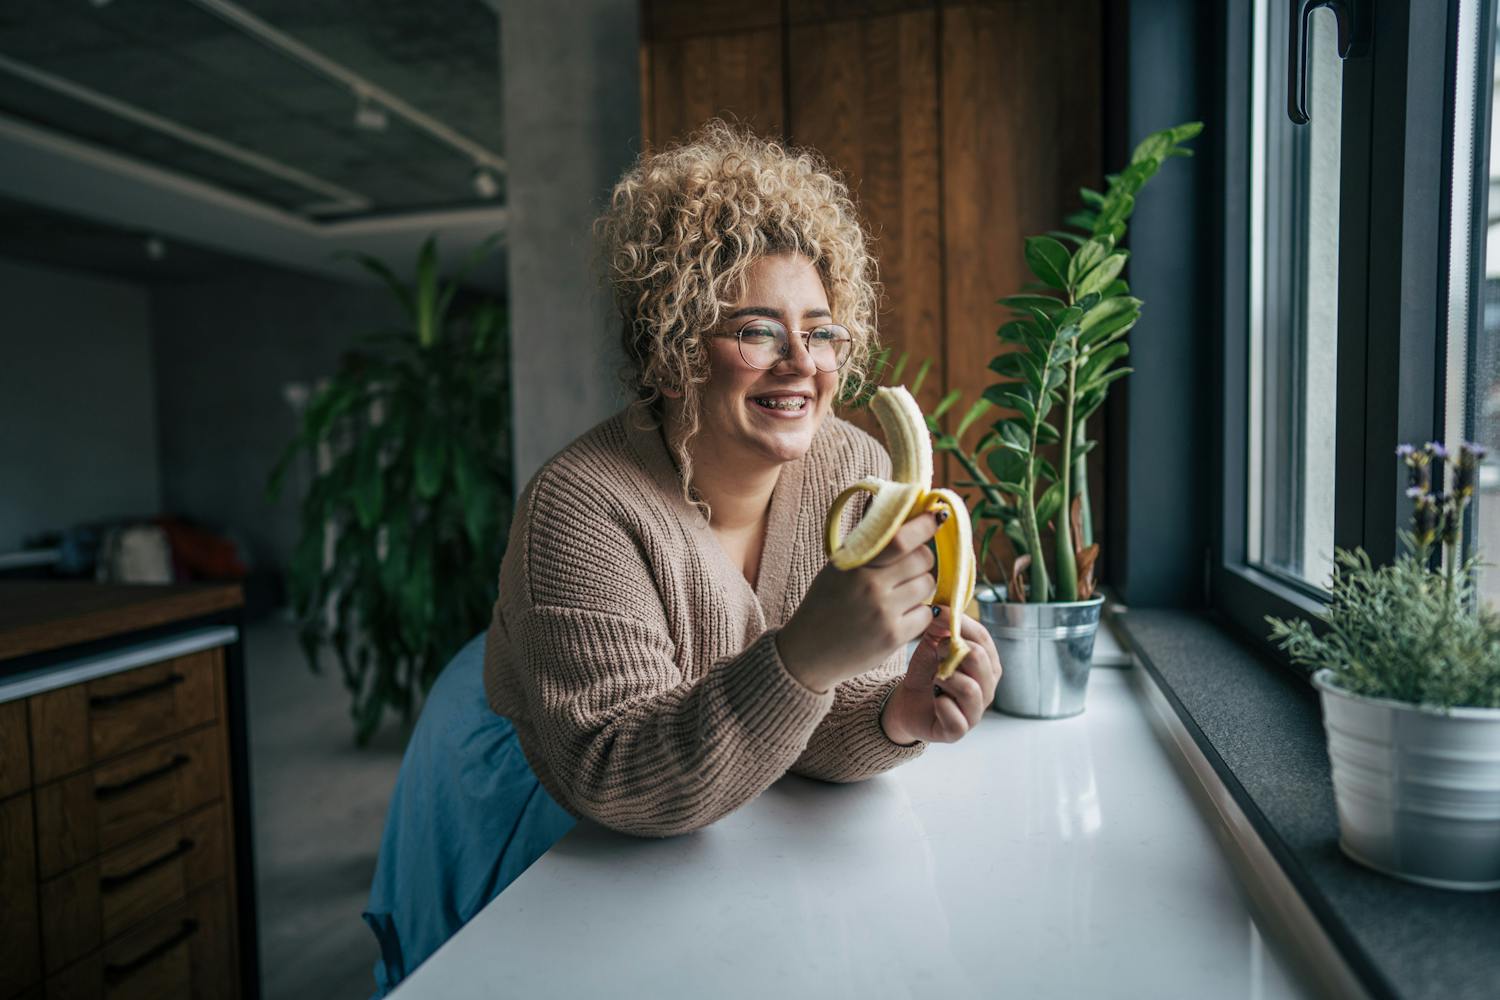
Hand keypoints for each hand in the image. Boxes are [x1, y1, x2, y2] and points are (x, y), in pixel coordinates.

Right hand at [777, 512, 941, 692]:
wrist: (807, 653)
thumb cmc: (824, 605)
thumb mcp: (837, 569)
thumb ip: (867, 546)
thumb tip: (903, 518)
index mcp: (854, 564)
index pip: (900, 539)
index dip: (924, 525)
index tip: (937, 517)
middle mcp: (870, 586)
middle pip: (923, 559)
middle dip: (922, 560)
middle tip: (909, 567)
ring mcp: (883, 613)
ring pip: (928, 585)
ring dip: (920, 586)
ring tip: (900, 595)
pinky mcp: (893, 637)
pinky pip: (926, 614)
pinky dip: (918, 613)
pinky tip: (899, 616)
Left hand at [880, 606, 1001, 744]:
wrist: (906, 703)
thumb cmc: (926, 673)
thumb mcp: (931, 646)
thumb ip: (938, 629)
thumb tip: (940, 611)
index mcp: (986, 664)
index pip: (983, 638)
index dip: (962, 623)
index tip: (938, 612)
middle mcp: (987, 687)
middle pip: (980, 660)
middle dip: (953, 650)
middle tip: (936, 651)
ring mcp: (975, 711)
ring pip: (971, 689)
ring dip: (947, 678)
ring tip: (935, 677)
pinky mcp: (958, 731)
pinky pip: (957, 718)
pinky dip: (942, 706)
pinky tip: (935, 700)